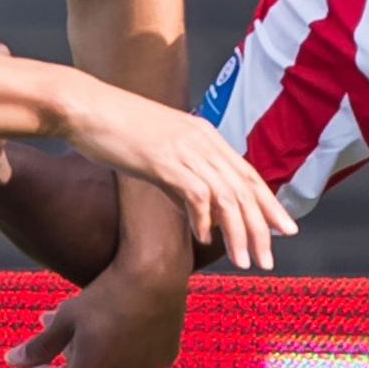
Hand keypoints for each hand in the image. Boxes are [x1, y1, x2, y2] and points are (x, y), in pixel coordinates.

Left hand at [3, 267, 186, 367]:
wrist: (156, 274)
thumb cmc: (105, 292)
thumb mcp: (65, 317)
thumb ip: (39, 345)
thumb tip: (10, 362)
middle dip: (72, 352)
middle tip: (61, 328)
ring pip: (117, 363)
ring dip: (103, 350)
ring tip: (95, 325)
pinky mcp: (166, 355)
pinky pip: (142, 356)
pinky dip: (131, 346)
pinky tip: (126, 325)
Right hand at [51, 82, 293, 272]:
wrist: (84, 106)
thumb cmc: (114, 130)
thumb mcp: (158, 154)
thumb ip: (181, 179)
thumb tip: (197, 211)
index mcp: (205, 136)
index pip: (248, 174)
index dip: (269, 203)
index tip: (284, 229)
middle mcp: (202, 140)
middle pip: (245, 188)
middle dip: (262, 227)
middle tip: (268, 260)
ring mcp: (184, 148)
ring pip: (227, 195)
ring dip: (238, 233)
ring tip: (243, 261)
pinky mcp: (163, 158)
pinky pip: (196, 193)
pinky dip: (204, 219)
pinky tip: (203, 239)